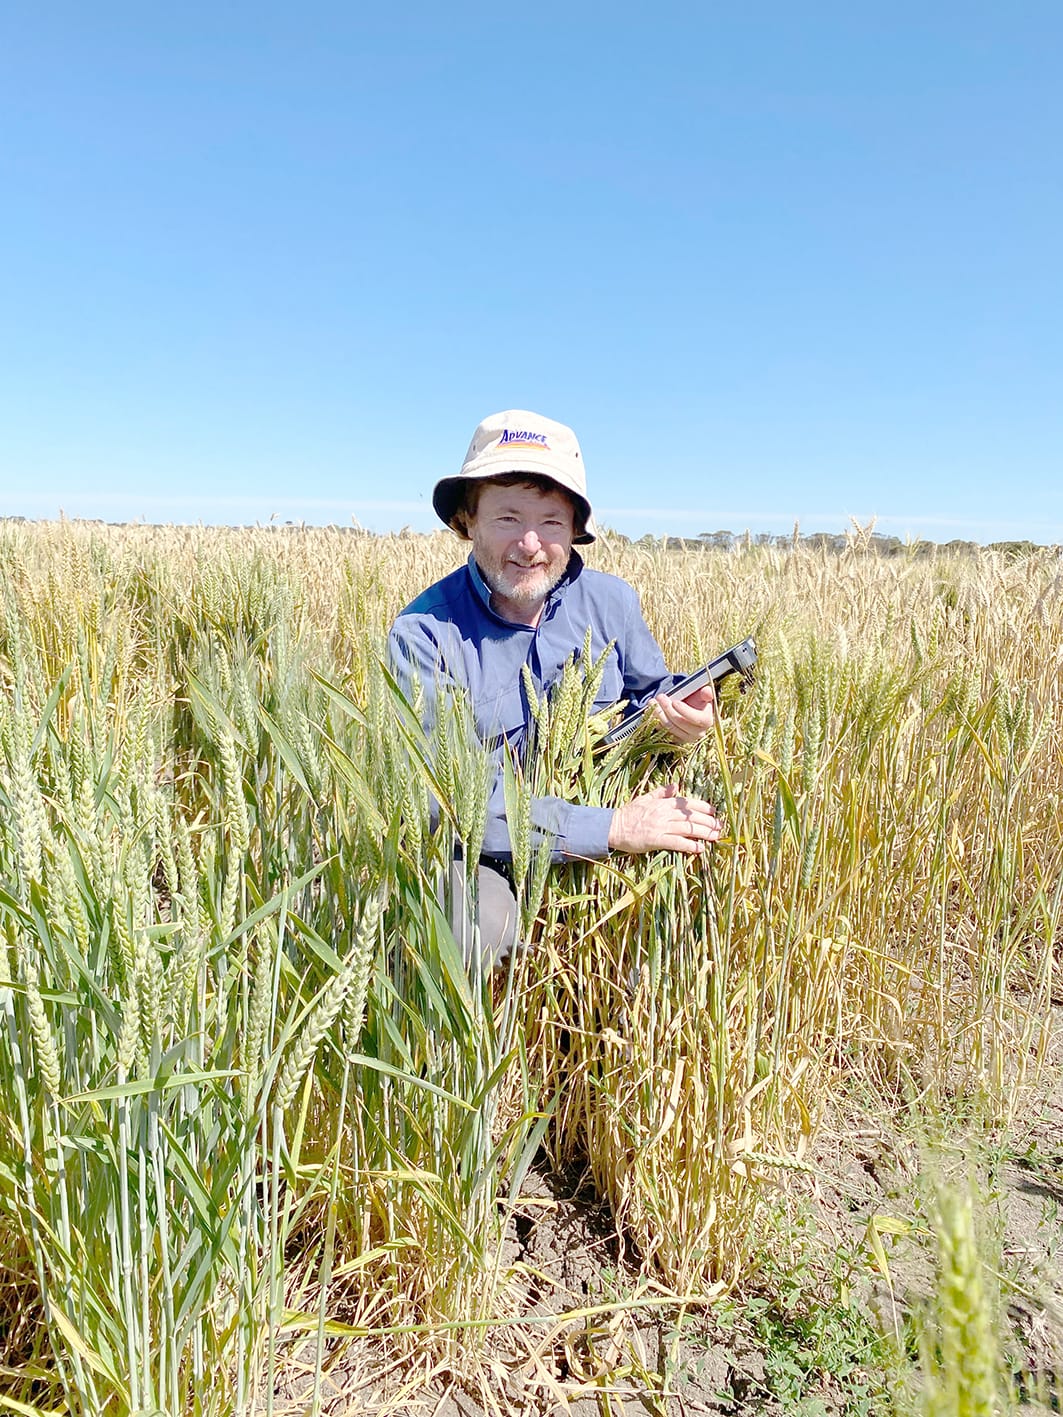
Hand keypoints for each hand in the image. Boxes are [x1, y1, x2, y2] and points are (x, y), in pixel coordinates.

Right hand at [607, 783, 724, 854]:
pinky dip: (690, 845)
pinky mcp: (656, 840)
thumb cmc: (629, 814)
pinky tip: (700, 848)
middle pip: (691, 816)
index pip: (687, 803)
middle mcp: (664, 813)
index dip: (703, 807)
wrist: (613, 827)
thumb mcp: (645, 798)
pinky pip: (677, 842)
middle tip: (720, 826)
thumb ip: (661, 792)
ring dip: (704, 833)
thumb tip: (676, 786)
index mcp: (662, 803)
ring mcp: (661, 826)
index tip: (714, 811)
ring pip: (687, 828)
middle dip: (708, 821)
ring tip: (715, 837)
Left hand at [651, 684, 716, 744]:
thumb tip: (707, 691)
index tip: (675, 702)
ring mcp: (684, 738)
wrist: (687, 710)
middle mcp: (697, 733)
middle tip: (660, 697)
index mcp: (706, 721)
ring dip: (658, 714)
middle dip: (667, 709)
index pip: (696, 718)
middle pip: (678, 723)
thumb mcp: (701, 695)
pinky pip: (661, 732)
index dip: (684, 711)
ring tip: (652, 702)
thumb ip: (705, 693)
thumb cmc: (695, 701)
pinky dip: (654, 722)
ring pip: (668, 728)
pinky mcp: (673, 741)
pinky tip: (650, 712)